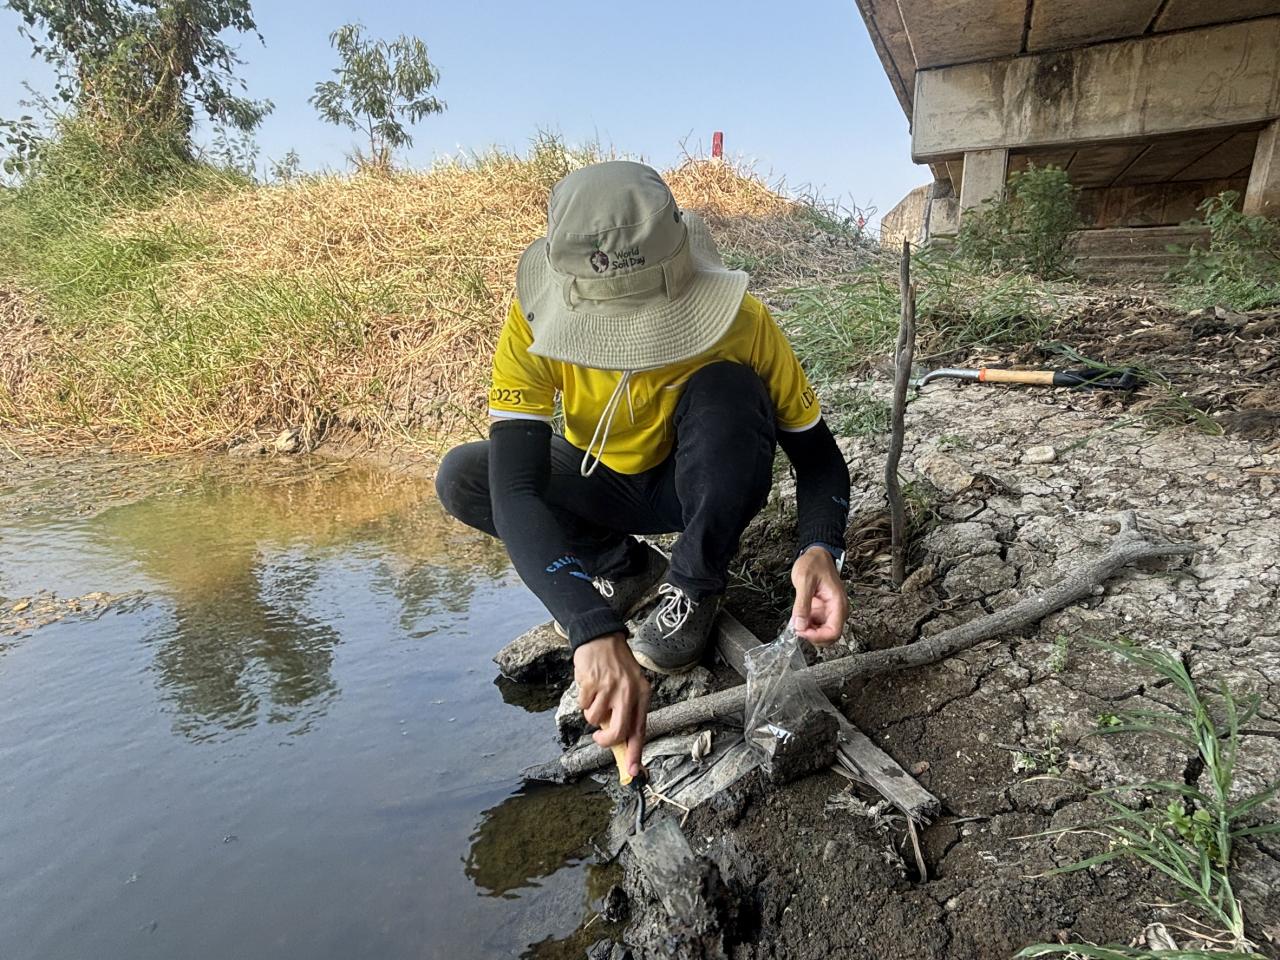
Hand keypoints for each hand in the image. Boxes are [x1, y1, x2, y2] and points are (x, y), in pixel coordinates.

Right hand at [574, 633, 650, 779]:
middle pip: (619, 731)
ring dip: (591, 713)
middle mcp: (628, 692)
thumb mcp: (631, 685)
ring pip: (595, 719)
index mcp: (642, 694)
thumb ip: (628, 711)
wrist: (601, 637)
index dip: (636, 753)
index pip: (640, 730)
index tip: (633, 771)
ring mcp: (610, 688)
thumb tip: (621, 743)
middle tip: (599, 737)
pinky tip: (589, 686)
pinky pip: (583, 705)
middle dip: (606, 741)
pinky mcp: (592, 683)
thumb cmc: (617, 665)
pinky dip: (583, 700)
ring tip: (596, 696)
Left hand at [789, 546, 849, 645]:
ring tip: (797, 622)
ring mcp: (829, 610)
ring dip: (810, 632)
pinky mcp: (822, 610)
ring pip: (823, 632)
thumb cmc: (814, 563)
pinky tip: (798, 618)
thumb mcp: (805, 581)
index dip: (818, 636)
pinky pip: (817, 624)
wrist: (816, 554)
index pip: (834, 631)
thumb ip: (802, 604)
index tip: (802, 631)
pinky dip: (807, 626)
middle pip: (830, 636)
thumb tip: (800, 624)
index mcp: (837, 603)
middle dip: (814, 636)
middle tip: (798, 628)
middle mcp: (836, 609)